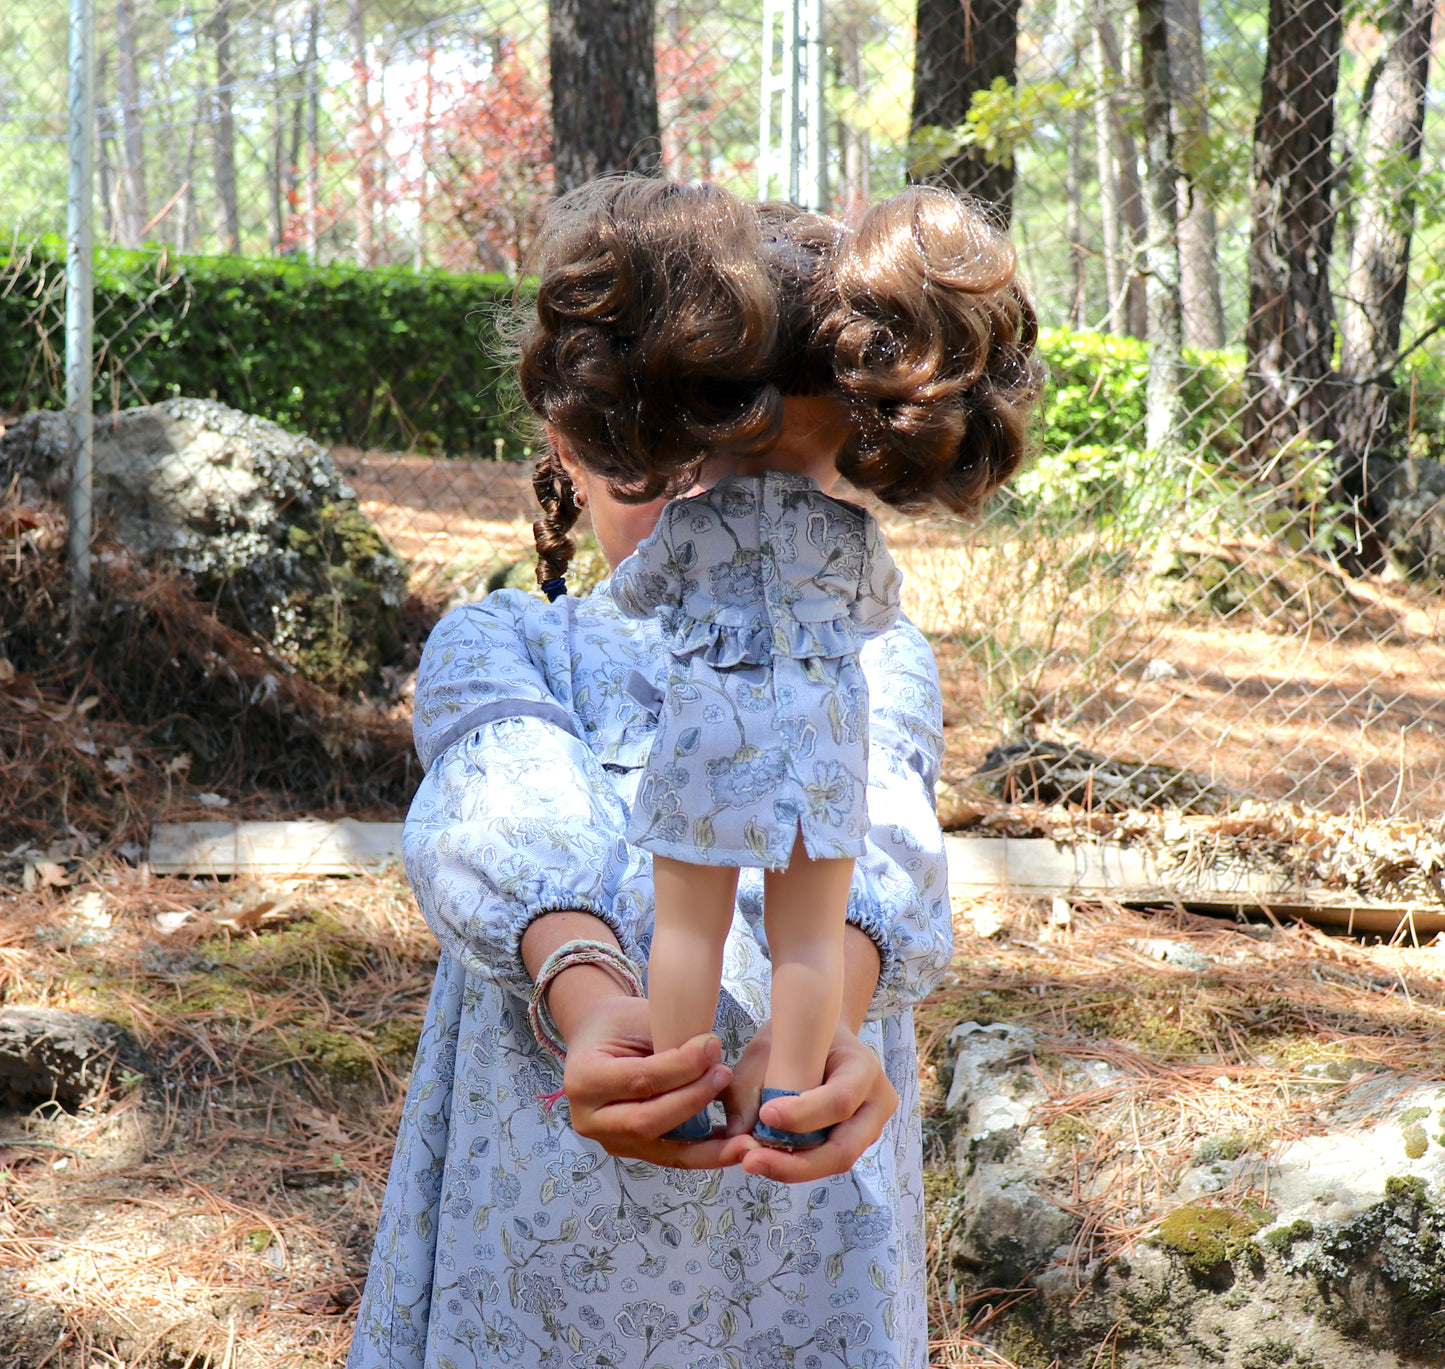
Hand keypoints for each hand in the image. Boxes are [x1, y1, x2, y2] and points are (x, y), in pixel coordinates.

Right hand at [562, 995, 752, 1167]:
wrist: (597, 1039)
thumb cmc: (619, 1024)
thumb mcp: (638, 1019)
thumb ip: (669, 1040)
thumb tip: (711, 1059)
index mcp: (584, 1080)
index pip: (640, 1080)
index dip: (680, 1067)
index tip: (713, 1047)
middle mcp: (590, 1120)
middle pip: (648, 1121)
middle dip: (692, 1100)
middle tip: (724, 1074)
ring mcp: (610, 1141)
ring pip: (663, 1150)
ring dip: (708, 1147)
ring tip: (744, 1140)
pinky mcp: (632, 1151)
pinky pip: (671, 1156)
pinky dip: (704, 1154)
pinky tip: (733, 1148)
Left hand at [719, 1020, 898, 1181]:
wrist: (818, 1038)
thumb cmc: (794, 1038)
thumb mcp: (768, 1048)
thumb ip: (750, 1089)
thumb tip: (738, 1137)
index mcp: (862, 1067)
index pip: (840, 1100)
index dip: (803, 1114)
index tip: (765, 1114)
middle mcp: (874, 1104)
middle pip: (843, 1149)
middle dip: (795, 1163)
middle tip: (750, 1161)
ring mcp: (867, 1129)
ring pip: (833, 1162)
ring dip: (790, 1168)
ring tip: (751, 1160)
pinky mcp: (851, 1143)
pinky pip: (823, 1160)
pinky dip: (793, 1163)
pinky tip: (763, 1158)